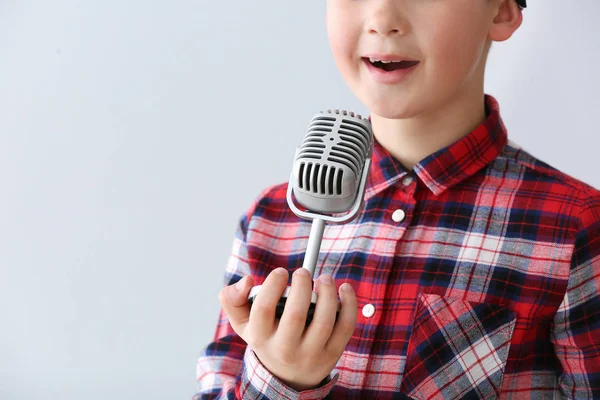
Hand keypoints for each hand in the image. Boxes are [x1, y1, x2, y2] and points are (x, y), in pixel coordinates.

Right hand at [218, 267, 357, 391]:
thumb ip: (233, 299)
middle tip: (303, 272)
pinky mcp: (332, 353)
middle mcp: (285, 349)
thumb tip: (247, 280)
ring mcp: (311, 353)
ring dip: (327, 293)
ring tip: (324, 278)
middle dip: (302, 286)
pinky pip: (345, 327)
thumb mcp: (243, 323)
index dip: (272, 286)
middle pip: (295, 315)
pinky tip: (344, 289)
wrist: (288, 376)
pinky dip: (349, 305)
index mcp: (260, 337)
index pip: (263, 310)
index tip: (281, 272)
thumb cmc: (266, 338)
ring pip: (323, 321)